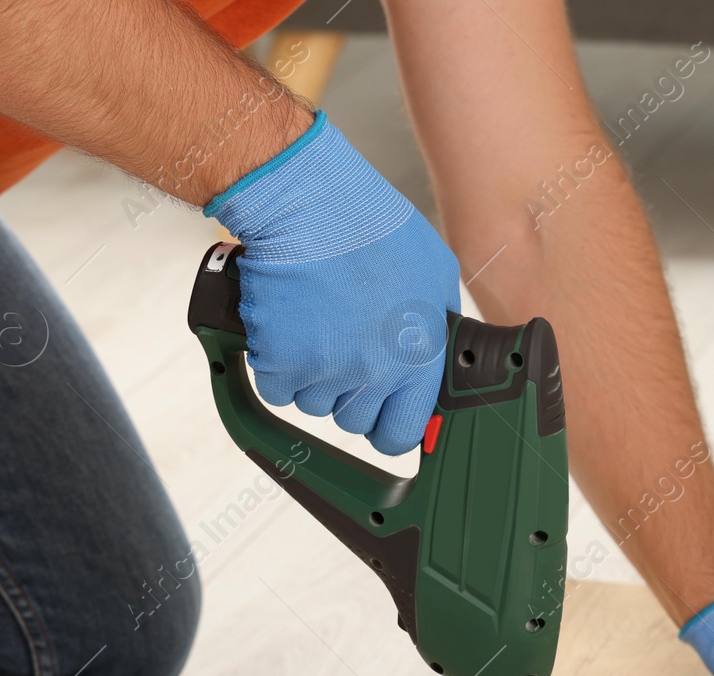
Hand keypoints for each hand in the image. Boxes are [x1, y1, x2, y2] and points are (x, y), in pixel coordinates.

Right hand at [206, 112, 460, 454]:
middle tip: (341, 349)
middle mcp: (375, 374)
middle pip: (354, 420)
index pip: (402, 433)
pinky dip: (275, 364)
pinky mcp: (280, 364)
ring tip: (316, 324)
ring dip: (311, 375)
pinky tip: (289, 326)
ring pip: (313, 403)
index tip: (380, 413)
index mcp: (419, 358)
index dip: (389, 425)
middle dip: (347, 394)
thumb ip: (437, 322)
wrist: (310, 206)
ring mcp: (326, 373)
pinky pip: (276, 389)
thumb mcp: (435, 272)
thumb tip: (438, 351)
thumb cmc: (372, 226)